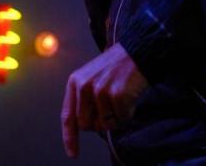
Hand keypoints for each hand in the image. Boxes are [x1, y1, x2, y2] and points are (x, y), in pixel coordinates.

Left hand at [61, 43, 148, 157]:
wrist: (137, 50)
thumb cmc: (116, 68)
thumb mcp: (92, 77)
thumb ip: (84, 99)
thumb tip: (85, 127)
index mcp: (75, 82)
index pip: (68, 116)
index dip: (70, 137)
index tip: (73, 153)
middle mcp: (84, 86)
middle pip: (87, 125)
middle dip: (100, 123)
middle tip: (111, 107)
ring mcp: (100, 91)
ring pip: (106, 125)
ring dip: (116, 117)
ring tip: (121, 97)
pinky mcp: (117, 95)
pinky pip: (122, 119)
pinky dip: (128, 113)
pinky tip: (130, 96)